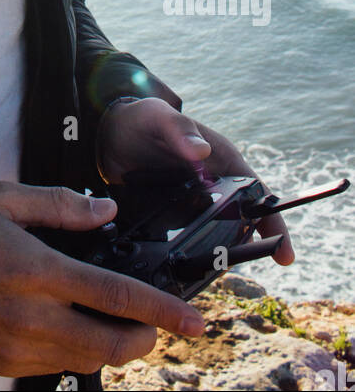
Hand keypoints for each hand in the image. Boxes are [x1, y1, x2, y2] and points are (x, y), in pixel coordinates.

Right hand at [0, 181, 204, 377]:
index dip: (162, 312)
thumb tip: (107, 209)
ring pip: (89, 361)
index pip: (117, 297)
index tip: (194, 321)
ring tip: (118, 324)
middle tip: (160, 325)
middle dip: (147, 339)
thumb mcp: (4, 199)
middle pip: (112, 345)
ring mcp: (19, 347)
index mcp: (38, 270)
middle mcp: (33, 316)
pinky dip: (78, 352)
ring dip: (113, 347)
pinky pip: (57, 367)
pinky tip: (75, 328)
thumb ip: (61, 204)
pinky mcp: (5, 364)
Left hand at [96, 96, 294, 265]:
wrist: (107, 134)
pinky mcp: (174, 213)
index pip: (256, 191)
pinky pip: (190, 236)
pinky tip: (189, 271)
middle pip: (242, 217)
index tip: (284, 252)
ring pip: (218, 231)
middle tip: (256, 269)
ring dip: (223, 250)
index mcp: (221, 158)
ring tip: (221, 273)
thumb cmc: (140, 119)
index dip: (272, 220)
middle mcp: (214, 182)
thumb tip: (202, 151)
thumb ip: (178, 130)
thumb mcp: (158, 118)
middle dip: (253, 242)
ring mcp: (195, 200)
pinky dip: (194, 251)